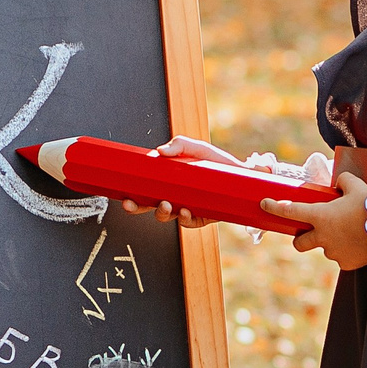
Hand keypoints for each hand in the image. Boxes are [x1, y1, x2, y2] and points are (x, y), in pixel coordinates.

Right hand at [120, 135, 238, 228]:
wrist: (242, 176)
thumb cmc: (217, 162)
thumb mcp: (197, 148)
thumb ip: (179, 144)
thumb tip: (160, 151)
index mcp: (167, 181)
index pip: (143, 190)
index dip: (131, 196)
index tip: (124, 196)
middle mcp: (173, 196)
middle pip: (148, 207)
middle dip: (137, 208)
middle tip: (132, 204)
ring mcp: (186, 208)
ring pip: (166, 216)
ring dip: (161, 213)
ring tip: (165, 204)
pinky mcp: (201, 217)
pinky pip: (188, 223)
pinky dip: (185, 218)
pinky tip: (186, 211)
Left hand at [263, 173, 366, 268]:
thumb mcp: (356, 186)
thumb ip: (342, 181)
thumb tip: (338, 183)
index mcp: (320, 216)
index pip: (290, 211)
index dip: (274, 207)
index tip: (265, 204)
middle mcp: (322, 237)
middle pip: (299, 243)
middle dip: (301, 238)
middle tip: (310, 232)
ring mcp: (333, 252)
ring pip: (325, 248)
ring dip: (331, 242)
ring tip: (350, 233)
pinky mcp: (345, 263)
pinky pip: (341, 257)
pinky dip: (346, 251)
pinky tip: (358, 243)